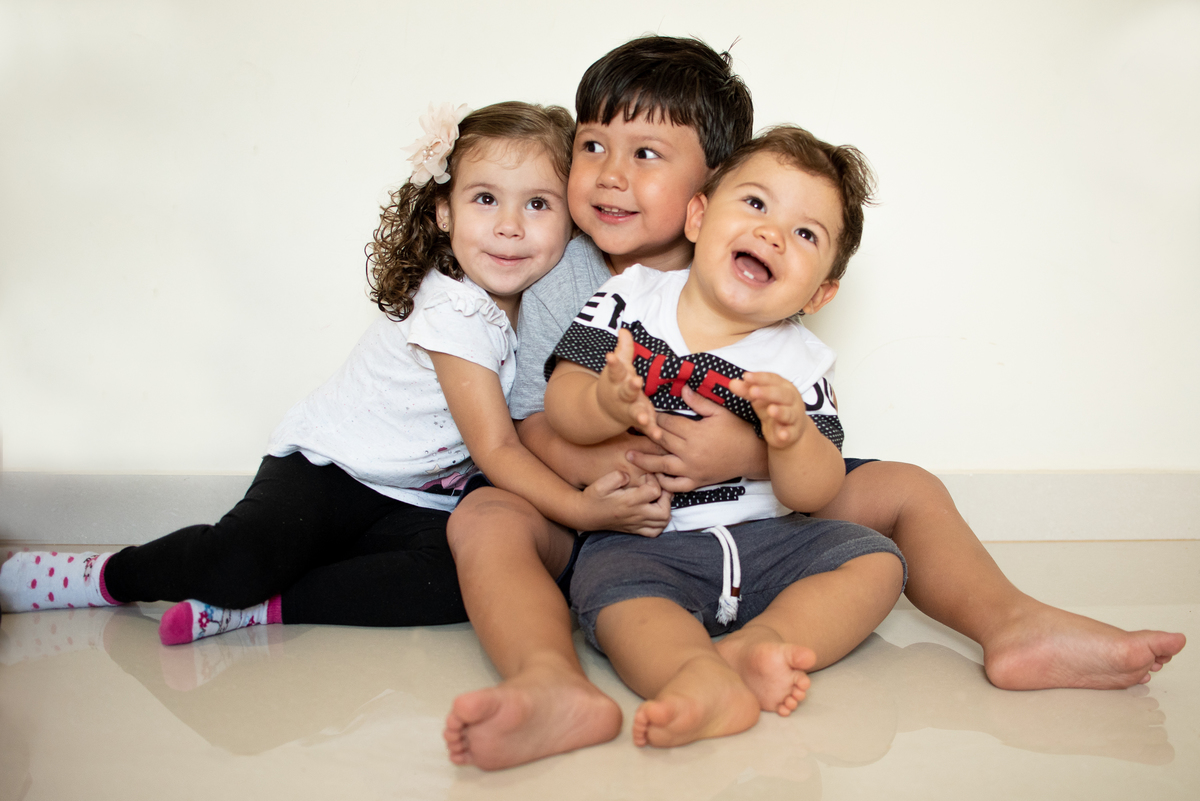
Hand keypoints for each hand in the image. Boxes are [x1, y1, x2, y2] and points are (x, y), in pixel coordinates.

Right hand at [580, 469, 671, 536]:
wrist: (585, 515)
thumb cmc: (593, 497)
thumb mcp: (601, 483)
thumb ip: (616, 477)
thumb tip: (629, 475)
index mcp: (629, 501)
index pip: (655, 491)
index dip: (655, 480)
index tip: (648, 475)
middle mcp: (635, 514)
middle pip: (664, 512)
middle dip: (667, 497)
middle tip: (660, 488)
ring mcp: (636, 524)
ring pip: (662, 523)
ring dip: (666, 509)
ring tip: (659, 498)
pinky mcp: (635, 529)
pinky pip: (655, 532)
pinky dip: (660, 523)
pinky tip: (655, 512)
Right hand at [596, 328, 661, 439]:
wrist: (605, 411)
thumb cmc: (617, 384)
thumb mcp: (619, 367)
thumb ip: (624, 350)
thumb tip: (624, 329)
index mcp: (617, 380)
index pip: (615, 369)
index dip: (613, 362)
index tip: (610, 355)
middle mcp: (621, 395)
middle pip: (626, 391)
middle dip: (631, 387)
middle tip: (636, 382)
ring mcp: (629, 409)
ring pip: (634, 412)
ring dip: (639, 415)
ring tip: (642, 418)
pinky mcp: (639, 420)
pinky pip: (646, 427)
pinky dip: (652, 431)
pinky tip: (659, 436)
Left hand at [625, 386, 767, 490]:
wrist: (753, 455)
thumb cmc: (738, 430)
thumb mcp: (721, 412)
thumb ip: (699, 402)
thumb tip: (682, 389)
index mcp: (695, 432)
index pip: (668, 423)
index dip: (655, 417)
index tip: (644, 412)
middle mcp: (690, 452)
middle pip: (661, 441)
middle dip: (645, 434)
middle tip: (629, 429)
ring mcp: (692, 469)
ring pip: (662, 465)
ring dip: (644, 460)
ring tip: (629, 456)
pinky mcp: (697, 481)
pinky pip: (676, 485)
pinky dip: (663, 482)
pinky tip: (654, 476)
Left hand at [729, 371, 811, 450]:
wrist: (790, 429)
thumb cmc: (773, 407)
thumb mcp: (759, 399)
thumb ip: (746, 391)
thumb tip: (731, 383)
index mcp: (783, 387)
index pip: (772, 379)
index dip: (759, 378)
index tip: (745, 376)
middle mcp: (791, 400)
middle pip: (782, 394)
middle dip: (767, 392)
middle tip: (752, 391)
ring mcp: (794, 416)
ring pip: (788, 413)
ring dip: (780, 412)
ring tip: (771, 410)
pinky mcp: (793, 432)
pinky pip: (791, 433)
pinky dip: (787, 434)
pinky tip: (782, 435)